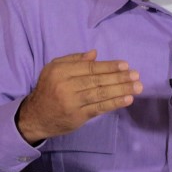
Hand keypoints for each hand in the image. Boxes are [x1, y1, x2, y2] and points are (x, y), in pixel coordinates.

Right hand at [16, 49, 142, 143]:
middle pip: (96, 80)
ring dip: (121, 90)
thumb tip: (94, 54)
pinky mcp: (77, 117)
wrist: (35, 116)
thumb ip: (73, 60)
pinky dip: (114, 103)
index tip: (125, 65)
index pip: (89, 67)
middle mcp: (65, 86)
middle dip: (119, 78)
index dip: (108, 66)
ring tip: (137, 87)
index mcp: (60, 71)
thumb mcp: (53, 68)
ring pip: (100, 94)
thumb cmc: (48, 88)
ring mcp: (72, 103)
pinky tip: (127, 99)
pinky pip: (99, 108)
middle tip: (136, 75)